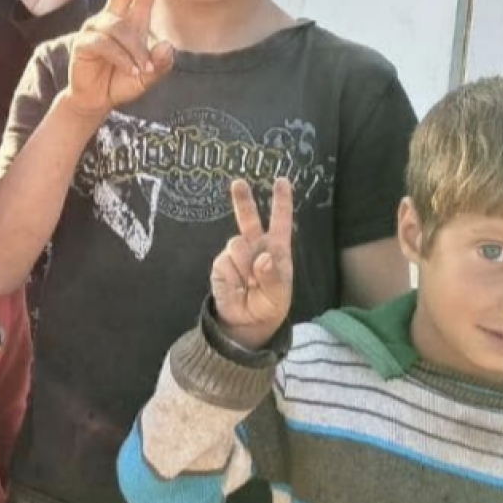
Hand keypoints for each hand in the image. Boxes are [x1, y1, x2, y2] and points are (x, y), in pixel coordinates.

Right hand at [65, 0, 173, 118]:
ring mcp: (96, 28)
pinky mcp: (84, 42)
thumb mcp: (148, 76)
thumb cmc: (121, 82)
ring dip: (135, 51)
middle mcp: (113, 18)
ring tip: (141, 70)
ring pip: (121, 29)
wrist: (96, 100)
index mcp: (131, 21)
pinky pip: (107, 45)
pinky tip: (131, 70)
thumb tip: (167, 47)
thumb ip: (161, 64)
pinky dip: (123, 59)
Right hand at [209, 177, 295, 348]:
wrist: (247, 321)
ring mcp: (237, 253)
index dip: (281, 201)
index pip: (280, 222)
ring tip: (249, 283)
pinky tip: (238, 285)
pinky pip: (226, 262)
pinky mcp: (222, 264)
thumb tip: (263, 258)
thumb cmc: (269, 304)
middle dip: (242, 200)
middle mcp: (256, 246)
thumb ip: (273, 277)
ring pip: (237, 244)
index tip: (281, 181)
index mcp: (277, 249)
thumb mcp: (279, 295)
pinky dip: (233, 275)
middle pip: (248, 218)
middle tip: (238, 183)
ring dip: (244, 264)